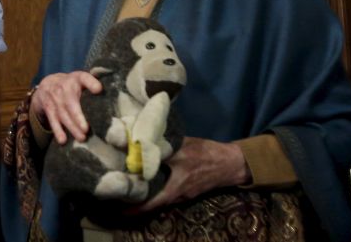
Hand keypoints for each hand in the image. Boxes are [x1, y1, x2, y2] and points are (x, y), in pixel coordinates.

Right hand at [30, 71, 101, 144]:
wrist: (47, 84)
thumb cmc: (72, 84)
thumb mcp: (81, 79)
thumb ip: (93, 85)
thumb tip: (109, 95)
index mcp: (77, 78)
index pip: (84, 78)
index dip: (91, 83)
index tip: (98, 90)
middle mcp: (64, 87)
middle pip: (71, 103)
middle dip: (78, 117)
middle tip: (86, 130)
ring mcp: (55, 98)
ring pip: (63, 114)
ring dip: (72, 127)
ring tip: (81, 138)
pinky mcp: (49, 108)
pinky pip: (53, 120)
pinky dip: (57, 131)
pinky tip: (63, 140)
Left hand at [131, 137, 249, 212]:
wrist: (230, 162)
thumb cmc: (206, 154)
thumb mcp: (183, 147)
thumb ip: (163, 146)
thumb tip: (142, 141)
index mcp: (175, 187)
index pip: (152, 202)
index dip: (136, 207)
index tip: (120, 209)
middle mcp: (178, 195)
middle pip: (154, 203)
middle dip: (138, 202)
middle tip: (121, 197)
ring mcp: (184, 194)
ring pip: (162, 198)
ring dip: (148, 196)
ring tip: (132, 190)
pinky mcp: (188, 190)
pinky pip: (169, 193)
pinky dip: (159, 190)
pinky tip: (151, 182)